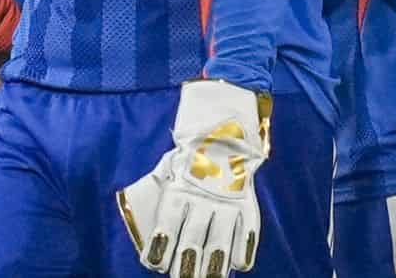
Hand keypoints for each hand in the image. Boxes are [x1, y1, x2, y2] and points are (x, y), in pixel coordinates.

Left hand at [118, 81, 268, 275]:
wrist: (222, 130)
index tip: (153, 264)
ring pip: (220, 236)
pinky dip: (245, 247)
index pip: (168, 220)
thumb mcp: (169, 173)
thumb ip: (160, 200)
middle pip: (193, 234)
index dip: (161, 243)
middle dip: (186, 261)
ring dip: (214, 261)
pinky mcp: (247, 201)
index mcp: (179, 189)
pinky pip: (249, 227)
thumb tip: (146, 219)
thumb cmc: (188, 162)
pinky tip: (240, 265)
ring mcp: (227, 200)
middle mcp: (203, 196)